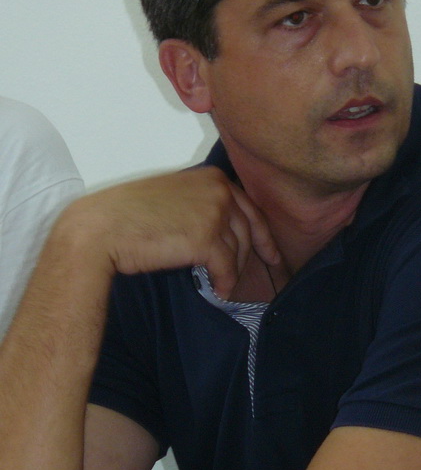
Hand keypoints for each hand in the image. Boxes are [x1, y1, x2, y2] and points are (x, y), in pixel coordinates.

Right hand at [59, 166, 279, 298]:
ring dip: (233, 271)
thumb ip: (200, 203)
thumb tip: (221, 229)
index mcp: (211, 176)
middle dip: (255, 252)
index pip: (248, 206)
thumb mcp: (173, 196)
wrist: (101, 228)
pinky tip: (220, 292)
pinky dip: (225, 282)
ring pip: (238, 250)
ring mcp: (214, 213)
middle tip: (263, 270)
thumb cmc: (128, 214)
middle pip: (248, 228)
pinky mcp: (206, 239)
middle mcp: (218, 190)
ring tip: (224, 285)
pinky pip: (226, 267)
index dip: (262, 231)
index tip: (270, 250)